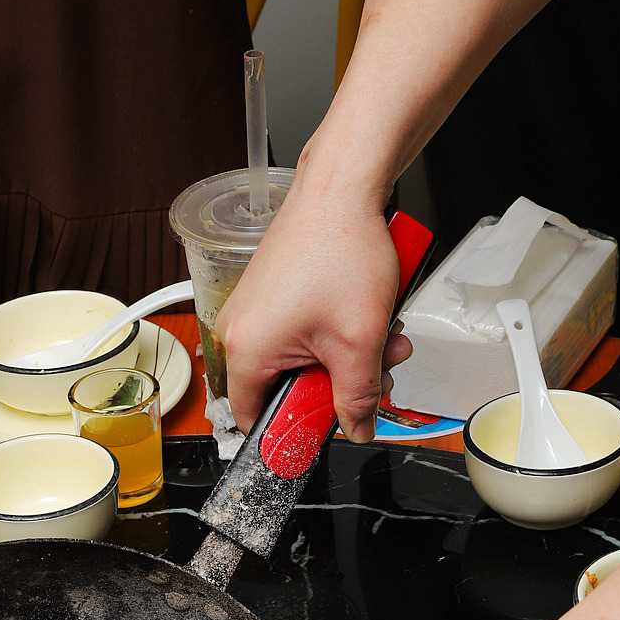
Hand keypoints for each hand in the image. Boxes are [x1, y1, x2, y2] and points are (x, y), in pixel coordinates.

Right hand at [218, 175, 412, 440]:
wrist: (342, 187)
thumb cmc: (340, 248)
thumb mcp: (358, 340)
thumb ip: (359, 398)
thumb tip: (358, 430)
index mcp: (246, 352)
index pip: (256, 421)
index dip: (295, 432)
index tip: (327, 427)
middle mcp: (237, 332)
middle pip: (286, 391)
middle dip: (338, 387)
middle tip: (375, 373)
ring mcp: (252, 312)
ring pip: (300, 362)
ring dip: (345, 359)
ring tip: (382, 337)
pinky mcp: (269, 296)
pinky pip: (299, 335)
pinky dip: (334, 334)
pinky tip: (363, 319)